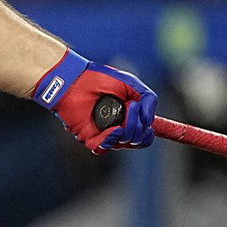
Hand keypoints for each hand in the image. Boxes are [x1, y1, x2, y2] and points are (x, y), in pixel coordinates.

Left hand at [33, 50, 156, 153]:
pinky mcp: (89, 137)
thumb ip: (149, 100)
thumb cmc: (102, 79)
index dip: (148, 132)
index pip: (144, 136)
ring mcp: (103, 134)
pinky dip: (111, 139)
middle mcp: (118, 129)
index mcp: (128, 119)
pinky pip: (103, 147)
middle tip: (132, 106)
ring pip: (123, 143)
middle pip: (137, 141)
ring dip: (129, 128)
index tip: (147, 121)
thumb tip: (150, 122)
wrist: (77, 79)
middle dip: (139, 126)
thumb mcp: (132, 85)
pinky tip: (115, 128)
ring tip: (125, 108)